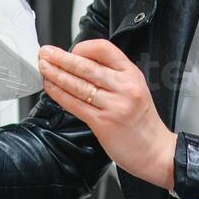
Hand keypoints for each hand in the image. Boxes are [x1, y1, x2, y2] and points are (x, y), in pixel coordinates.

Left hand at [37, 39, 176, 190]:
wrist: (155, 151)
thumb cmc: (142, 121)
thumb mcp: (135, 87)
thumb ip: (112, 74)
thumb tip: (81, 62)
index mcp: (131, 73)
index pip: (104, 49)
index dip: (83, 48)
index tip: (70, 50)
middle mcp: (124, 87)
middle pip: (86, 66)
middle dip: (60, 58)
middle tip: (45, 53)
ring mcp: (114, 105)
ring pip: (77, 85)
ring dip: (55, 74)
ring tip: (43, 67)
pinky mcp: (103, 123)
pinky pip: (75, 105)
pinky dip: (59, 94)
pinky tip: (50, 87)